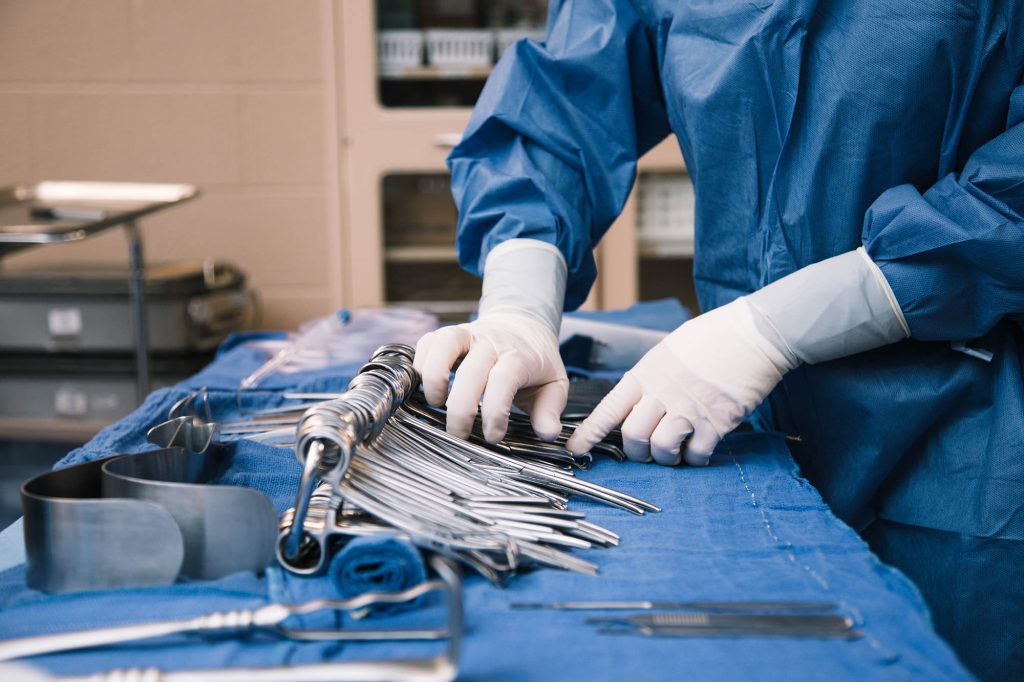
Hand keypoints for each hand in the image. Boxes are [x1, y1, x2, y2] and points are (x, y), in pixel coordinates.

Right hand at [414, 312, 568, 442]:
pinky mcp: (446, 333)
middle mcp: (490, 342)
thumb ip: (550, 411)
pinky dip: (420, 365)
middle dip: (460, 410)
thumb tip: (549, 435)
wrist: (522, 324)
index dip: (495, 413)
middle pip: (470, 372)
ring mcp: (466, 334)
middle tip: (459, 435)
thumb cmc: (535, 361)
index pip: (503, 381)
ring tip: (436, 403)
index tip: (493, 437)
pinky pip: (426, 343)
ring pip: (442, 345)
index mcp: (518, 357)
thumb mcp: (554, 385)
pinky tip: (428, 387)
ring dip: (433, 378)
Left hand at [566, 299, 792, 465]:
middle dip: (637, 452)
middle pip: (633, 436)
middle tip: (647, 451)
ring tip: (676, 449)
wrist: (754, 334)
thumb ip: (650, 378)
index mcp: (646, 373)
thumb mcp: (668, 350)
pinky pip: (695, 455)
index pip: (610, 408)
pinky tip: (700, 447)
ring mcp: (690, 409)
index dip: (590, 433)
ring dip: (666, 457)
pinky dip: (695, 458)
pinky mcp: (716, 423)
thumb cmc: (712, 339)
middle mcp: (663, 392)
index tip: (576, 449)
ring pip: (661, 449)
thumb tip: (637, 403)